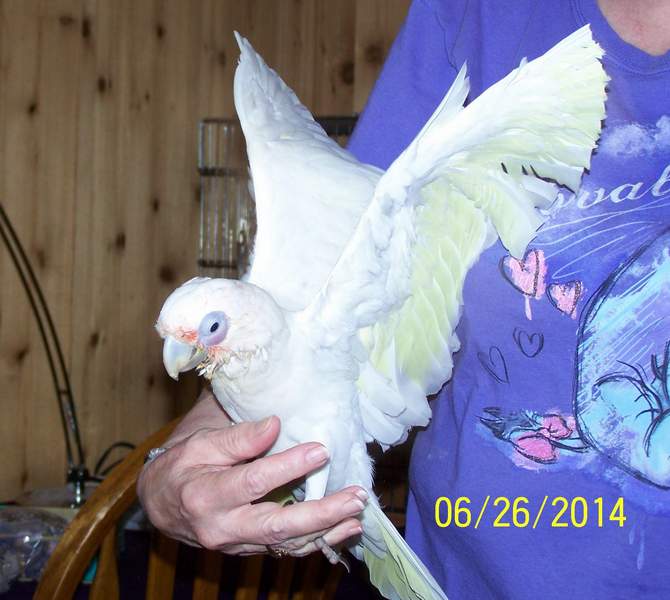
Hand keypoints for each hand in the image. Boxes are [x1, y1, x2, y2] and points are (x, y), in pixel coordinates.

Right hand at [137, 413, 366, 555]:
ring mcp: (237, 544)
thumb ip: (238, 438)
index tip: (320, 450)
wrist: (159, 504)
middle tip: (355, 496)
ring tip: (358, 513)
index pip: (253, 482)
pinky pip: (286, 549)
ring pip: (287, 543)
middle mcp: (222, 527)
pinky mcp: (249, 549)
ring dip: (327, 530)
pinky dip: (318, 542)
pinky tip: (344, 530)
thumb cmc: (182, 466)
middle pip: (277, 525)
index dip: (288, 466)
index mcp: (206, 495)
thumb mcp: (200, 444)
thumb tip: (275, 424)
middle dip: (321, 513)